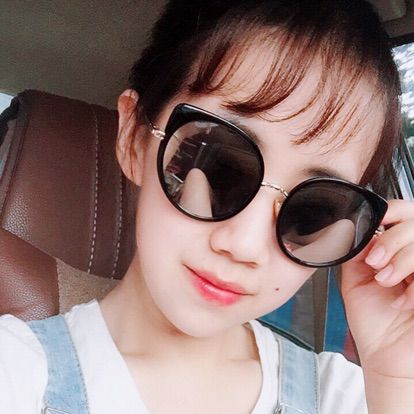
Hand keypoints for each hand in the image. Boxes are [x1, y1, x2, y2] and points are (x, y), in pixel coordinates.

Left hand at [340, 199, 413, 379]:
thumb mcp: (355, 277)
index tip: (376, 223)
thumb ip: (358, 249)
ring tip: (385, 280)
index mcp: (399, 250)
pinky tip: (403, 300)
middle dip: (394, 238)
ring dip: (403, 259)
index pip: (406, 214)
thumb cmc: (374, 320)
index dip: (393, 211)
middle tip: (376, 261)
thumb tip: (357, 225)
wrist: (385, 356)